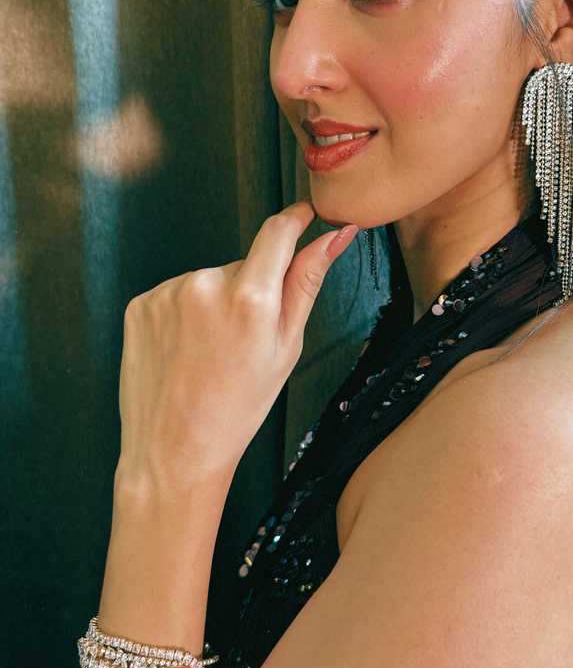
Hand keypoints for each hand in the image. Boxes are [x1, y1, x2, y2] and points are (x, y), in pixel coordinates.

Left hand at [116, 201, 358, 489]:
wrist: (174, 451)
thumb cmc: (239, 407)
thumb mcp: (287, 346)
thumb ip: (307, 282)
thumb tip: (336, 234)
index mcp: (250, 298)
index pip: (278, 231)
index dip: (295, 220)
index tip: (304, 216)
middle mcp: (205, 285)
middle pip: (243, 265)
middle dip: (250, 290)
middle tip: (244, 341)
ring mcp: (167, 293)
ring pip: (209, 281)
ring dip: (215, 304)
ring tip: (209, 352)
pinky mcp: (141, 304)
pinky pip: (176, 294)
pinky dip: (185, 315)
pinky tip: (184, 350)